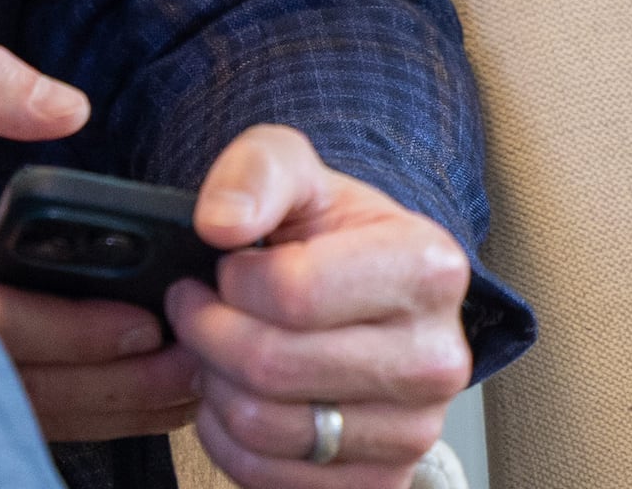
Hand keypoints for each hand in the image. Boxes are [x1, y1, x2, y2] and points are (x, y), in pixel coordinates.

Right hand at [0, 43, 199, 441]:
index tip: (141, 320)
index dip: (75, 330)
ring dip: (100, 408)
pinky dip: (66, 409)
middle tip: (192, 371)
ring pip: (14, 412)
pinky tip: (120, 393)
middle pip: (19, 389)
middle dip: (111, 385)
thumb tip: (69, 109)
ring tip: (177, 390)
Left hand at [169, 124, 472, 485]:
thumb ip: (257, 173)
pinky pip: (271, 479)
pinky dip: (230, 441)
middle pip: (272, 366)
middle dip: (207, 334)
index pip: (293, 293)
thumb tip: (220, 223)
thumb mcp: (300, 173)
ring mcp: (414, 431)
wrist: (376, 300)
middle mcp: (436, 359)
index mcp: (428, 269)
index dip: (231, 282)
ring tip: (216, 351)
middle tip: (196, 311)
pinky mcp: (381, 482)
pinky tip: (235, 397)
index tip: (222, 269)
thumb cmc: (334, 236)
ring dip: (214, 388)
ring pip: (265, 428)